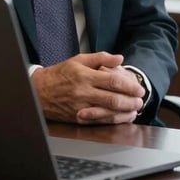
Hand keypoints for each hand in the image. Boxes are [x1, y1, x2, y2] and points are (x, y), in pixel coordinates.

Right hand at [31, 52, 145, 124]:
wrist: (39, 91)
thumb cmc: (60, 74)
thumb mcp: (79, 59)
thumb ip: (101, 58)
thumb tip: (120, 58)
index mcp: (85, 76)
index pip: (113, 82)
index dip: (129, 86)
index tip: (139, 88)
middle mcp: (83, 93)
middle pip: (113, 100)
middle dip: (131, 101)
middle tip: (141, 100)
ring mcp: (81, 108)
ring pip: (107, 113)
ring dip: (125, 113)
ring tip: (135, 110)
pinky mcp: (78, 118)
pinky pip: (99, 122)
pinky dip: (113, 121)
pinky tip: (122, 118)